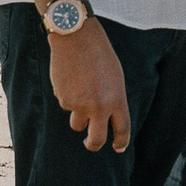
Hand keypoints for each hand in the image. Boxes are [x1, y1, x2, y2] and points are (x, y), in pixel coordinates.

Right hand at [48, 21, 130, 151]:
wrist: (76, 38)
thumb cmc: (99, 54)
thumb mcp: (115, 77)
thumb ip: (112, 99)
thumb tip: (104, 119)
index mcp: (117, 100)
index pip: (122, 129)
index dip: (120, 141)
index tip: (118, 147)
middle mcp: (99, 106)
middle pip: (96, 139)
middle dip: (93, 145)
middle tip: (90, 143)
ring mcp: (79, 105)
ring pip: (77, 123)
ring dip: (78, 116)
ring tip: (80, 92)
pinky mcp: (63, 99)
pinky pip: (66, 105)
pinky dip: (68, 96)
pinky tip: (70, 78)